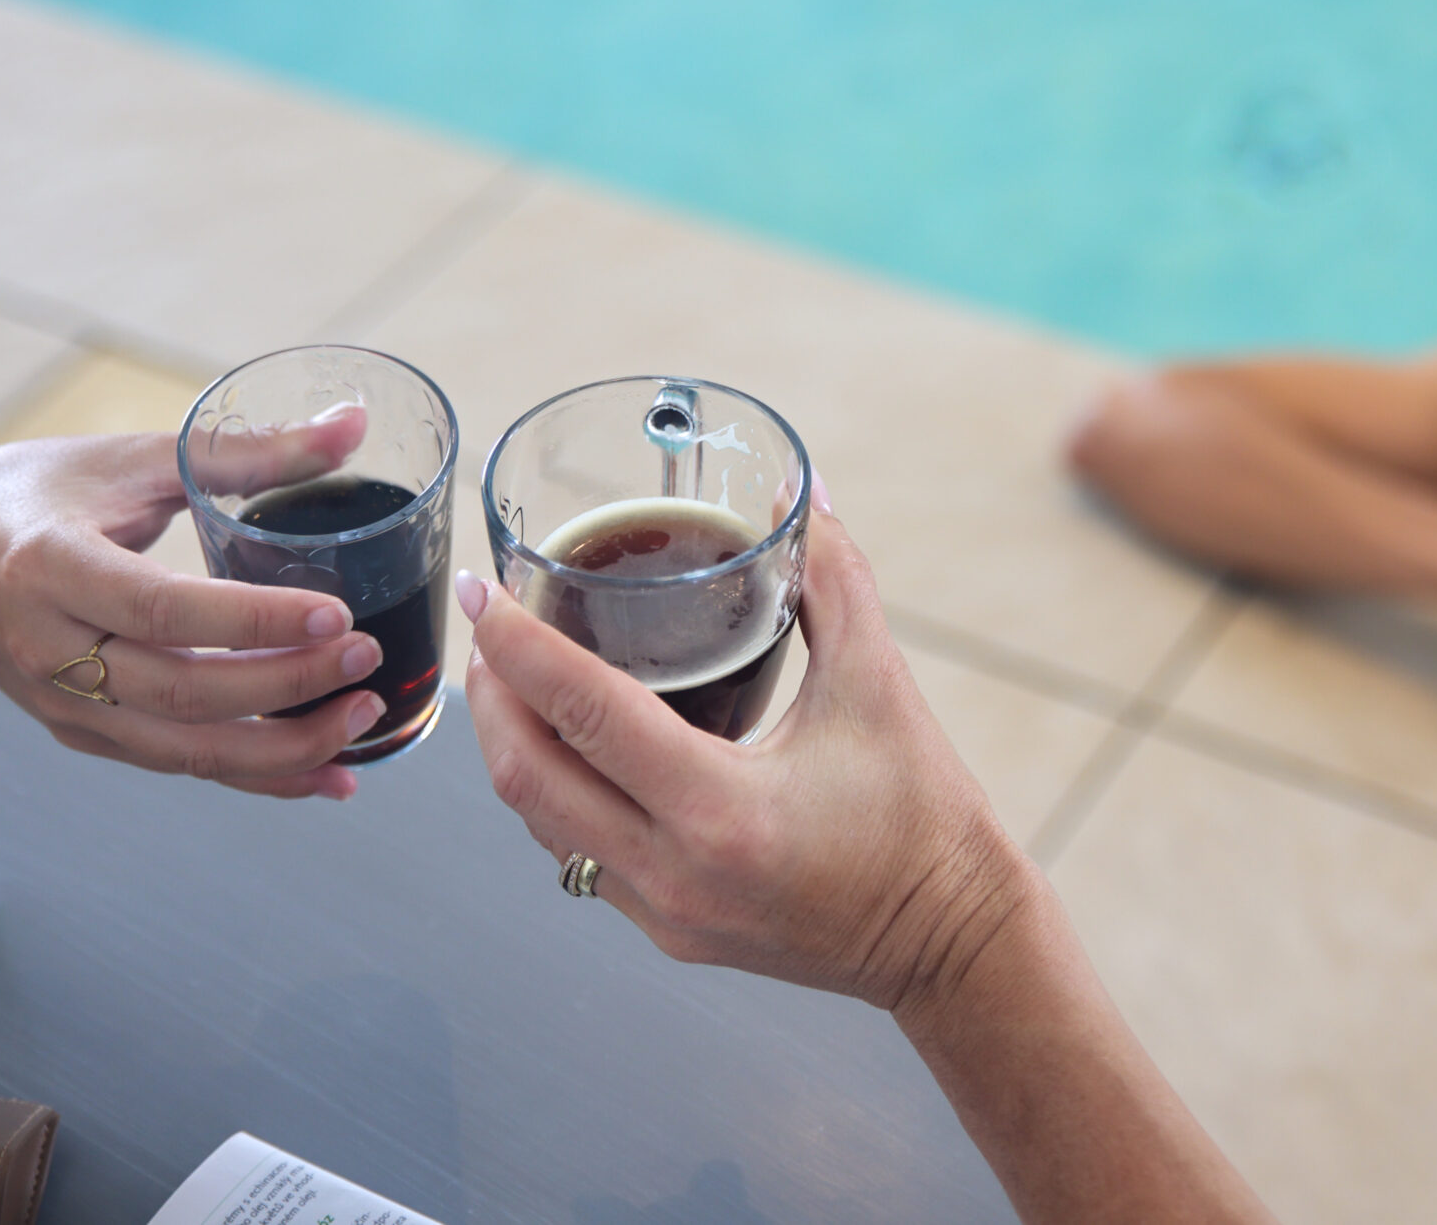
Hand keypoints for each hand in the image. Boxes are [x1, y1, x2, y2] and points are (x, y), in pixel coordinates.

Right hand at [0, 419, 386, 799]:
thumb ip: (243, 450)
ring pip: (186, 750)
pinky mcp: (86, 736)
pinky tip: (327, 772)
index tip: (337, 615)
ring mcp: (66, 705)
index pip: (162, 609)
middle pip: (182, 692)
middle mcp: (51, 650)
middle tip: (369, 658)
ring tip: (366, 716)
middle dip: (287, 687)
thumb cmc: (36, 495)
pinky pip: (180, 765)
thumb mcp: (129, 457)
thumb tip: (354, 424)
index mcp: (51, 568)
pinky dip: (258, 777)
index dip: (252, 621)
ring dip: (285, 750)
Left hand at [461, 498, 1025, 1010]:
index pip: (583, 712)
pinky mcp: (669, 933)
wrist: (952, 945)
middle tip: (491, 625)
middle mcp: (674, 871)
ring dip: (515, 748)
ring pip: (542, 824)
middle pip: (526, 777)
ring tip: (516, 678)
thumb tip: (797, 491)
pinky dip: (559, 794)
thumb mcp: (880, 685)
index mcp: (721, 809)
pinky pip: (580, 857)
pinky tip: (572, 746)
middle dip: (491, 695)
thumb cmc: (925, 820)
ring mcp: (664, 913)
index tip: (484, 588)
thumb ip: (832, 578)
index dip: (518, 643)